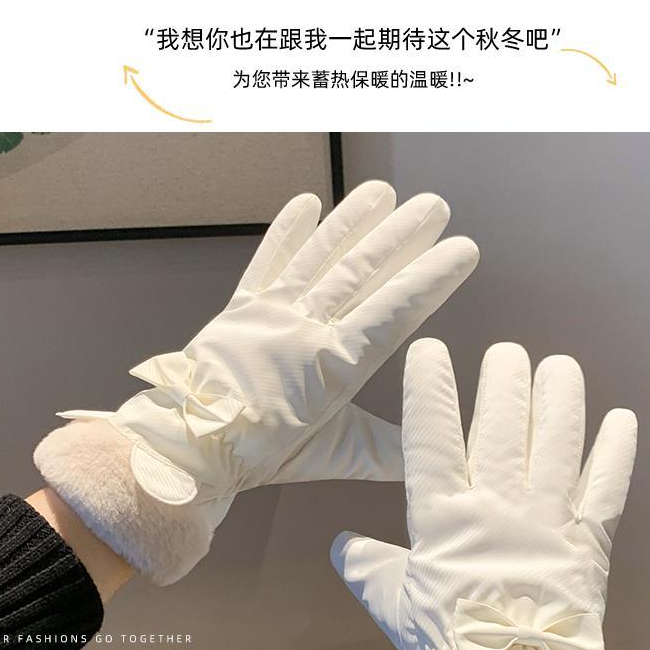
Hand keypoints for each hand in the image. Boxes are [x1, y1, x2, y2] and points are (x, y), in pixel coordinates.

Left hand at [36, 183, 478, 583]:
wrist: (187, 443)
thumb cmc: (259, 452)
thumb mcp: (330, 457)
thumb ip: (382, 454)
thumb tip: (429, 457)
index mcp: (333, 368)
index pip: (391, 313)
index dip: (428, 279)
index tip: (461, 249)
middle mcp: (305, 330)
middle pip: (360, 272)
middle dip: (401, 235)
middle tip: (434, 205)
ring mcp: (270, 312)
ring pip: (319, 257)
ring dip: (352, 221)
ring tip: (382, 191)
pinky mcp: (241, 305)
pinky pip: (267, 261)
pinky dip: (287, 232)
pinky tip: (307, 203)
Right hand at [331, 339, 641, 649]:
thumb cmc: (444, 644)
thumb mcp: (393, 603)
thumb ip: (367, 566)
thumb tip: (341, 544)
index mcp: (443, 518)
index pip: (431, 438)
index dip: (429, 390)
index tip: (430, 351)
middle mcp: (497, 507)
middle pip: (503, 427)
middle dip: (504, 380)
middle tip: (507, 352)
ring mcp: (547, 520)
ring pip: (558, 443)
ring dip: (560, 399)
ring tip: (558, 364)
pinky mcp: (588, 541)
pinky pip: (606, 487)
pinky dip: (616, 451)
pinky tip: (621, 417)